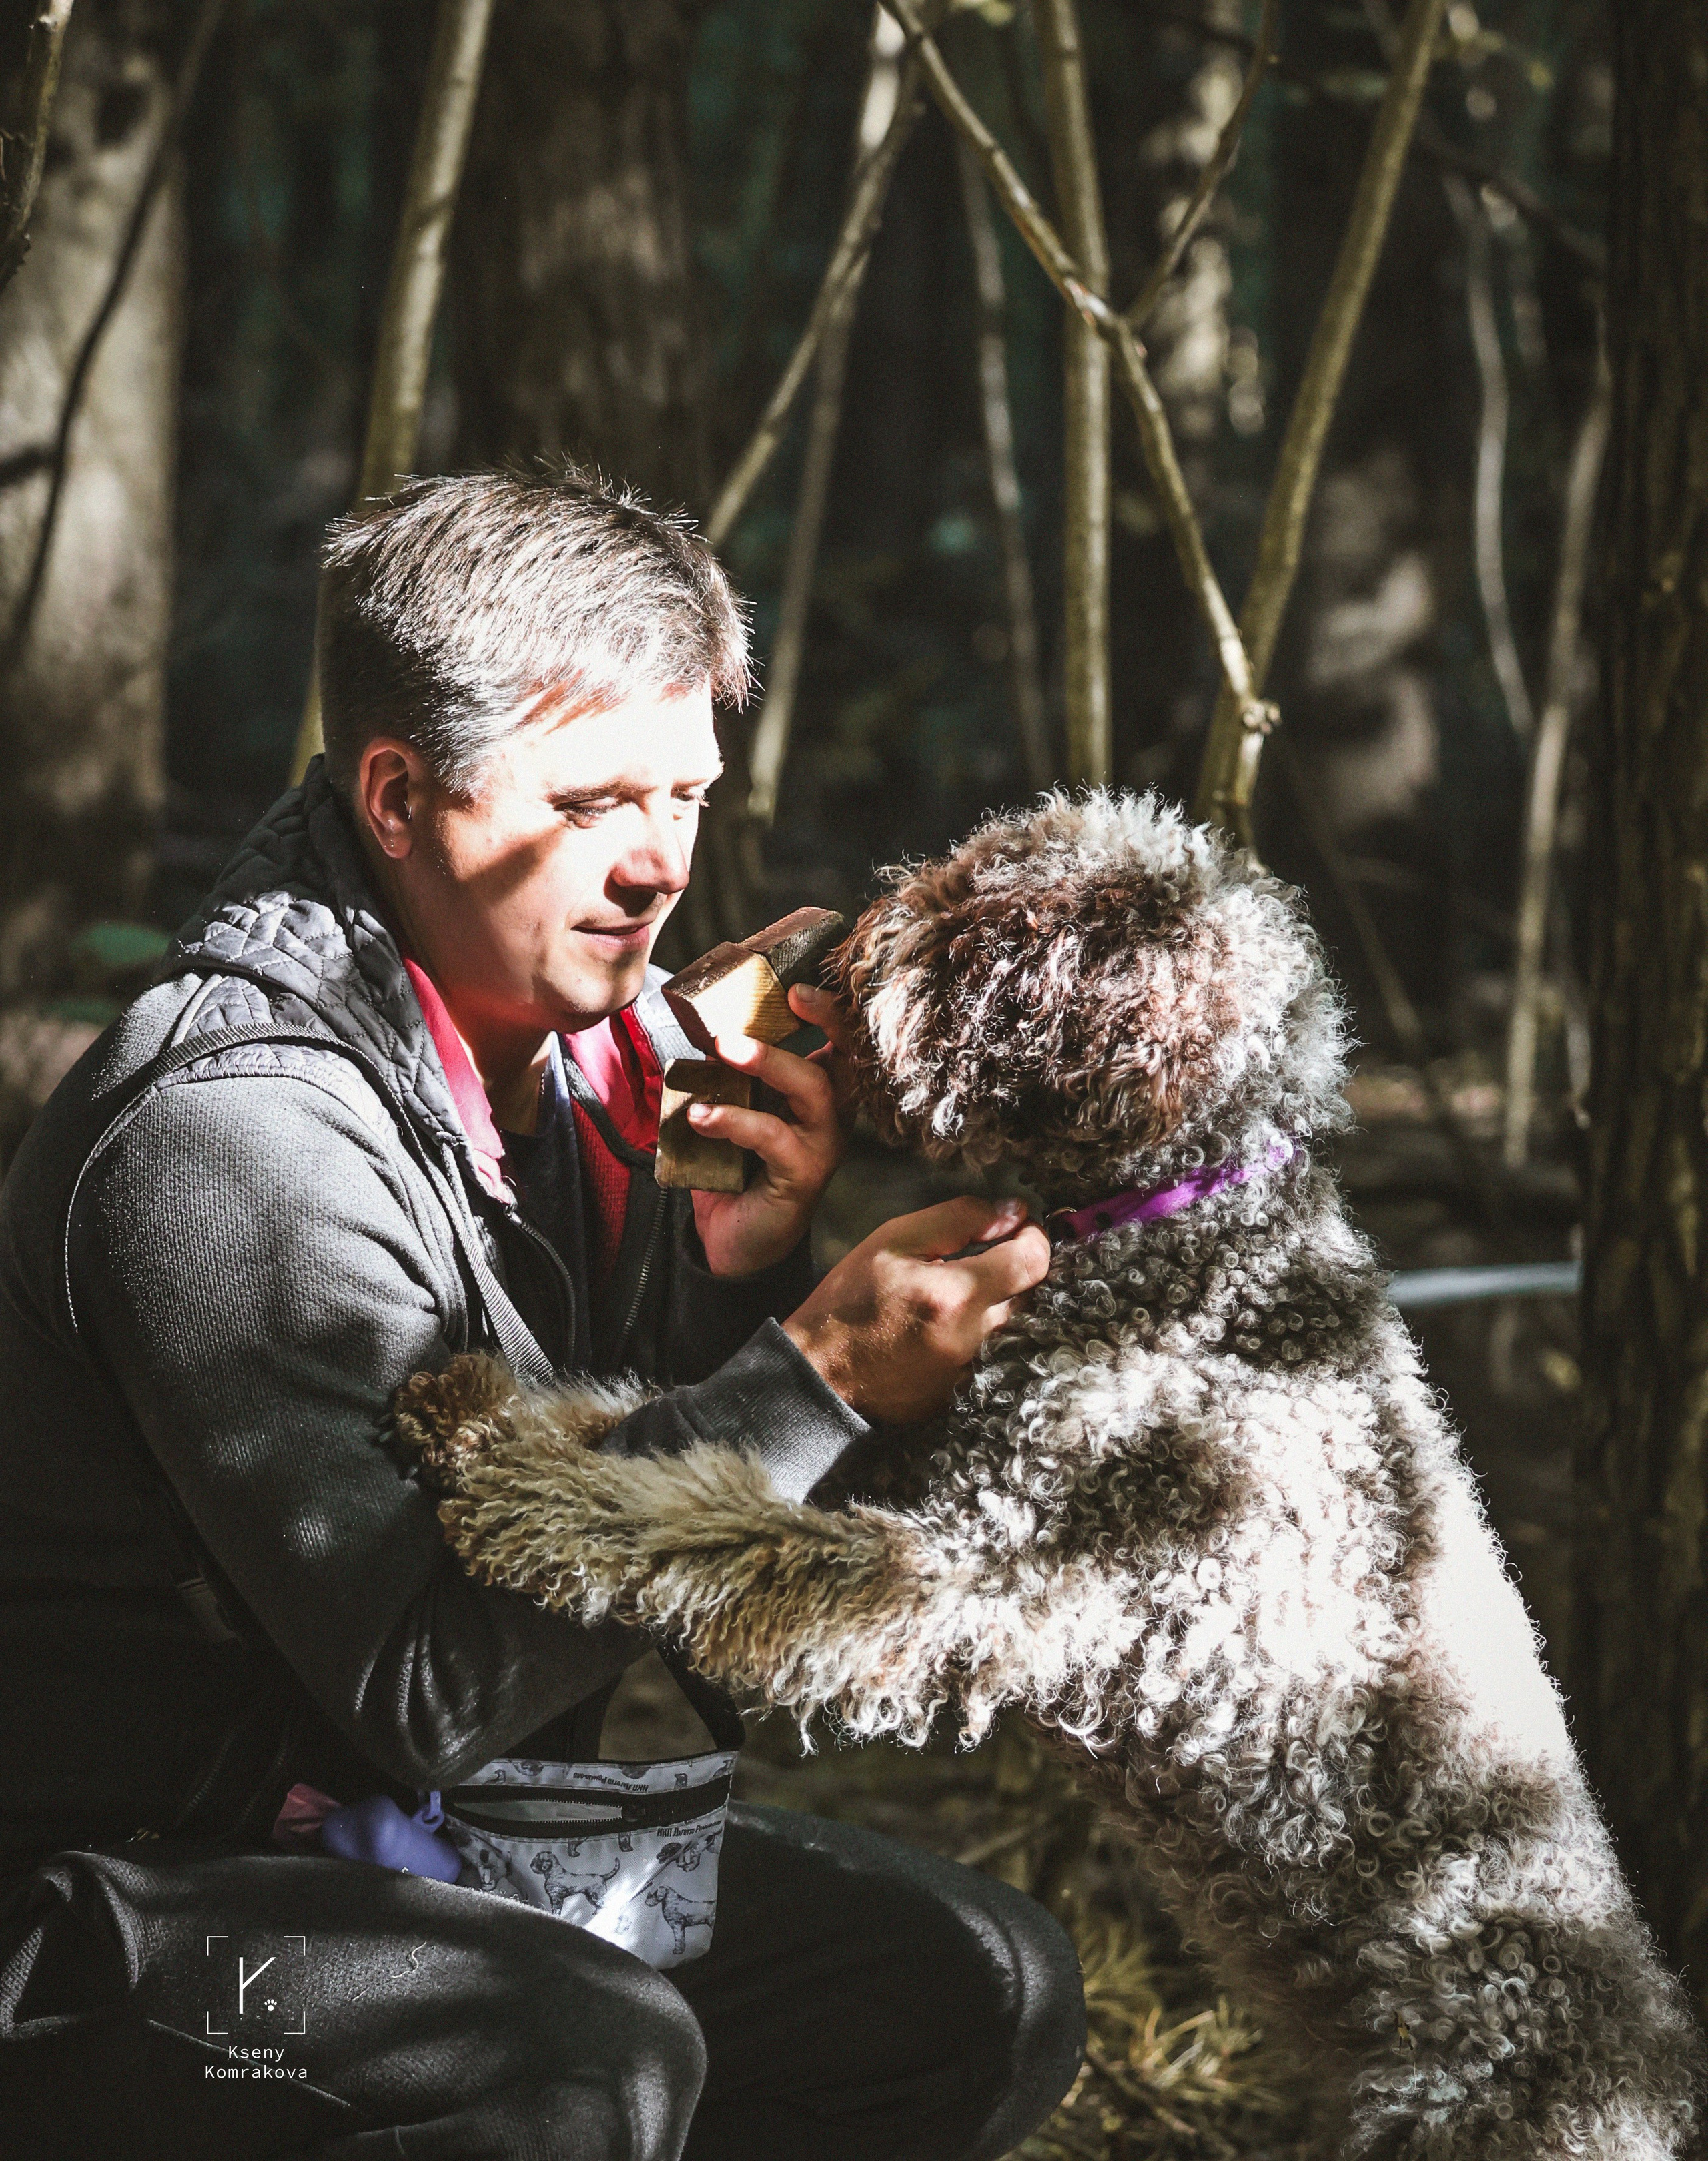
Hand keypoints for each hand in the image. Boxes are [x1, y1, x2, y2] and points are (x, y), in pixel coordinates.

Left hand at [688, 984, 850, 1276]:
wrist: (732, 1243)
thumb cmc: (736, 1170)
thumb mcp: (734, 1110)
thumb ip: (730, 1075)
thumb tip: (700, 1026)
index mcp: (821, 1094)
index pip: (845, 1042)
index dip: (834, 1011)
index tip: (801, 986)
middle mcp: (832, 1117)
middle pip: (847, 1058)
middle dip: (824, 1021)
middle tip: (785, 995)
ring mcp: (822, 1147)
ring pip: (814, 1091)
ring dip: (768, 1063)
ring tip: (722, 1047)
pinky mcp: (802, 1177)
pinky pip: (774, 1137)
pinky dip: (735, 1120)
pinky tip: (699, 1116)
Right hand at [782, 1196, 1051, 1422]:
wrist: (819, 1374)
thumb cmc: (848, 1301)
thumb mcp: (892, 1240)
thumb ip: (957, 1219)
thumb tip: (1011, 1212)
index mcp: (955, 1295)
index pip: (1032, 1261)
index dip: (1032, 1236)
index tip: (1017, 1225)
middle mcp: (973, 1339)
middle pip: (1030, 1294)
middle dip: (1015, 1268)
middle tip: (985, 1253)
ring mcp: (970, 1371)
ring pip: (1015, 1326)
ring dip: (1000, 1301)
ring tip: (962, 1289)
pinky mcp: (962, 1392)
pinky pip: (993, 1353)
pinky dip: (981, 1333)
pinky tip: (947, 1324)